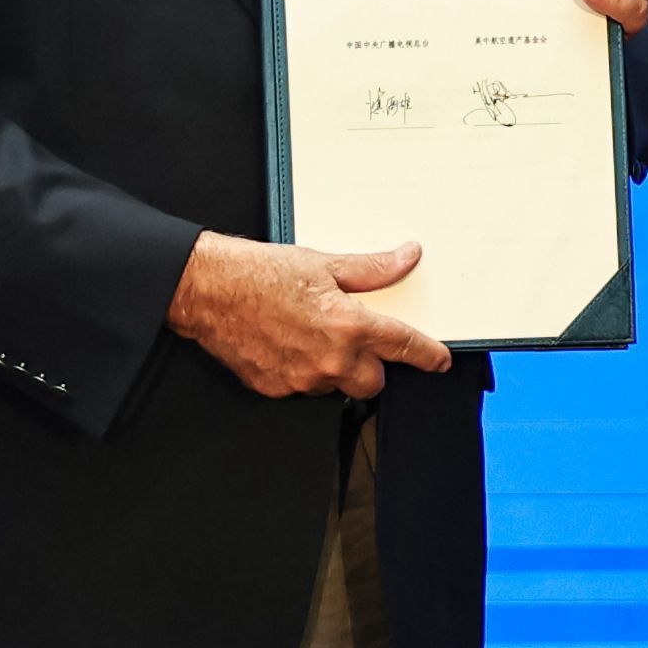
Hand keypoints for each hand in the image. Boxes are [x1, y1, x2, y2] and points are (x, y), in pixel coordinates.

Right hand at [171, 233, 454, 400]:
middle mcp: (329, 359)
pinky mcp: (276, 389)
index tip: (439, 360)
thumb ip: (372, 270)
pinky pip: (303, 389)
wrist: (208, 290)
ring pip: (336, 386)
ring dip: (335, 369)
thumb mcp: (324, 263)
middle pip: (373, 383)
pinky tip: (288, 346)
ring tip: (312, 337)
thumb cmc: (260, 273)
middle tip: (356, 342)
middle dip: (372, 367)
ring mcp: (301, 379)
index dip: (427, 355)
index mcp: (348, 326)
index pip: (403, 347)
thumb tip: (406, 258)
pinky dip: (303, 372)